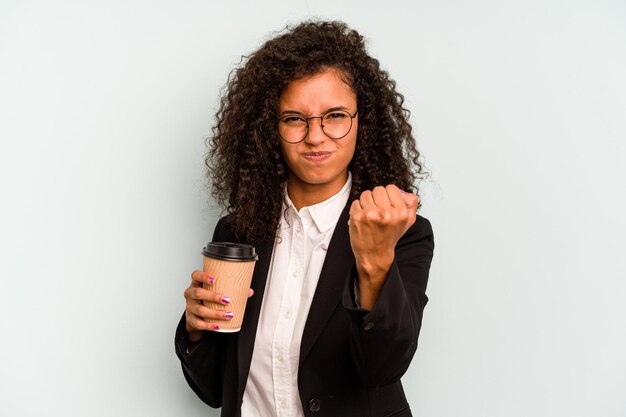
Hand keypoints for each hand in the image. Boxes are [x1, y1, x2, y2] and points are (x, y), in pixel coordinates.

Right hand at [183, 271, 253, 340]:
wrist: (195, 314)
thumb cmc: (207, 299)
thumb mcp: (215, 291)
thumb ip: (231, 289)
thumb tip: (249, 291)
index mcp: (196, 283)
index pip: (195, 275)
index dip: (203, 276)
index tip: (214, 279)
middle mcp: (190, 294)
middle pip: (198, 293)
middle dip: (213, 296)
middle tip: (227, 300)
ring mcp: (189, 307)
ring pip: (200, 310)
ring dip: (215, 313)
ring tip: (228, 315)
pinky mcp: (191, 319)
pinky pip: (199, 323)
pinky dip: (209, 325)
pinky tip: (218, 326)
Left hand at [348, 185, 418, 308]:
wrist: (374, 255)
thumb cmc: (389, 236)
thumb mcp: (407, 221)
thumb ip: (410, 203)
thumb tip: (402, 191)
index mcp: (400, 213)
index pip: (391, 188)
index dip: (388, 195)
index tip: (386, 204)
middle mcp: (386, 213)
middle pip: (378, 189)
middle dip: (377, 198)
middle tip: (377, 210)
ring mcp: (371, 215)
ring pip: (366, 194)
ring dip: (366, 202)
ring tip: (370, 214)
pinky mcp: (357, 217)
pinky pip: (356, 202)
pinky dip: (358, 209)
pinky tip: (362, 219)